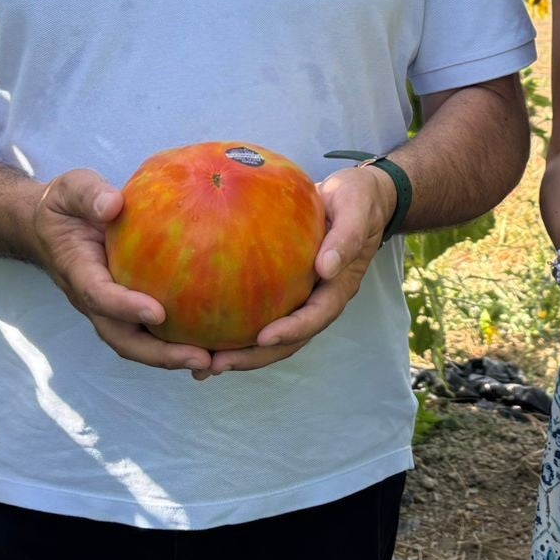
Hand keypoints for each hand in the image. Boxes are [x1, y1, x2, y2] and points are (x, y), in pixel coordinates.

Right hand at [30, 170, 210, 373]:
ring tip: (215, 361)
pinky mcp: (128, 309)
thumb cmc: (67, 206)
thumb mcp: (72, 189)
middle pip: (123, 338)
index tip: (157, 312)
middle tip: (201, 357)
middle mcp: (95, 300)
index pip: (99, 295)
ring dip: (174, 357)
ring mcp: (111, 310)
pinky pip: (152, 332)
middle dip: (160, 354)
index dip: (125, 307)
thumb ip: (90, 195)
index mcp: (79, 271)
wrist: (52, 228)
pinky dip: (179, 343)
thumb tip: (113, 204)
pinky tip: (215, 345)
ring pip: (139, 343)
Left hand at [206, 165, 395, 374]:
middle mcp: (318, 299)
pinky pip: (259, 311)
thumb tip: (326, 268)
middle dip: (255, 356)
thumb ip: (345, 237)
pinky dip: (235, 326)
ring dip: (241, 353)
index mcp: (338, 287)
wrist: (356, 195)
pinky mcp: (284, 288)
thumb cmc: (357, 199)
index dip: (291, 331)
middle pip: (288, 340)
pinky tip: (202, 330)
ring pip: (272, 335)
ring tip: (203, 364)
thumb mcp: (356, 209)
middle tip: (218, 364)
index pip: (315, 317)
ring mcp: (301, 297)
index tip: (262, 338)